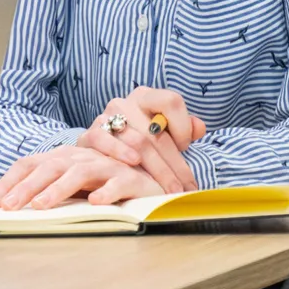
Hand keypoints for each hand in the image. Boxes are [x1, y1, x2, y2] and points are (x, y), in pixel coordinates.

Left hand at [0, 145, 167, 210]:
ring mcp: (104, 166)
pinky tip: (95, 204)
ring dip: (57, 190)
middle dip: (25, 187)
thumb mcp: (72, 184)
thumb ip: (48, 189)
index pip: (29, 165)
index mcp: (62, 158)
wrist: (153, 176)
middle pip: (48, 168)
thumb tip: (11, 205)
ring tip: (40, 206)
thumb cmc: (106, 180)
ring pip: (77, 173)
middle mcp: (80, 158)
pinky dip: (106, 192)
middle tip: (8, 206)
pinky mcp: (130, 178)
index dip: (8, 181)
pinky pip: (117, 183)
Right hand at [75, 87, 206, 194]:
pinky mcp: (89, 133)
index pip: (170, 101)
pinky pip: (104, 140)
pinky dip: (119, 151)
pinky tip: (133, 163)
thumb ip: (184, 128)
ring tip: (167, 191)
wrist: (100, 151)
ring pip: (137, 142)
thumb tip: (199, 127)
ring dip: (156, 170)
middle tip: (183, 189)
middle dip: (174, 165)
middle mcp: (125, 103)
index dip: (182, 126)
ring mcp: (105, 116)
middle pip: (155, 132)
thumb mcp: (163, 132)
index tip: (186, 148)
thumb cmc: (138, 142)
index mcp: (146, 97)